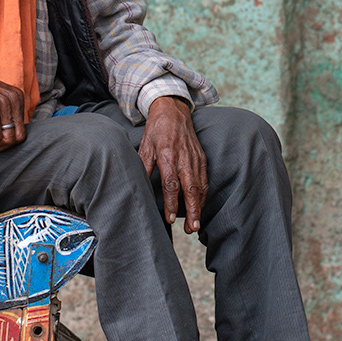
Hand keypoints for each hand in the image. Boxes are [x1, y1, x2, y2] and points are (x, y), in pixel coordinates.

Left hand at [138, 96, 206, 233]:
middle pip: (190, 188)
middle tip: (190, 229)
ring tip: (195, 225)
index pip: (170, 183)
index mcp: (167, 154)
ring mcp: (195, 158)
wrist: (173, 110)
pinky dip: (203, 196)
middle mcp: (184, 157)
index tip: (170, 218)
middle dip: (192, 210)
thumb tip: (137, 186)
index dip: (171, 202)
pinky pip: (204, 180)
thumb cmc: (156, 129)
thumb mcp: (145, 145)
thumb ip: (144, 166)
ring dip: (199, 207)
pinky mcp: (202, 158)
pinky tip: (199, 208)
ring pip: (200, 186)